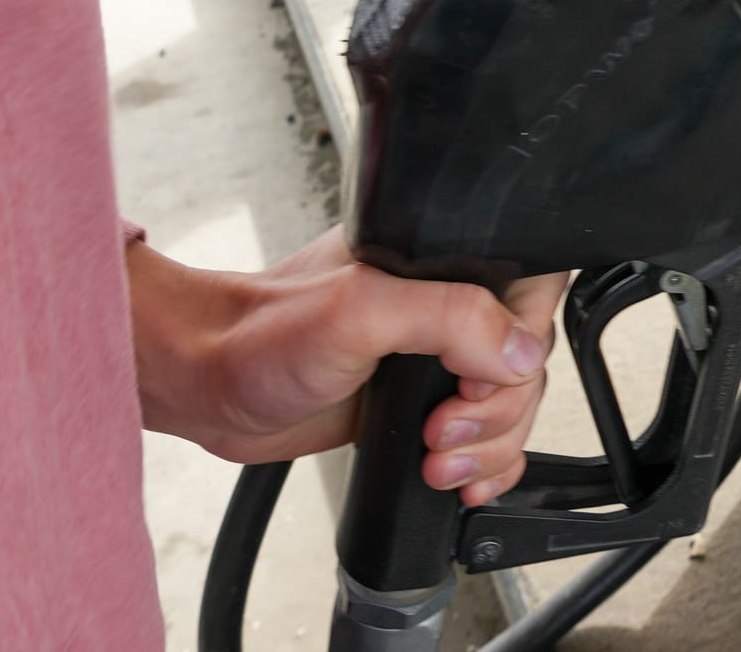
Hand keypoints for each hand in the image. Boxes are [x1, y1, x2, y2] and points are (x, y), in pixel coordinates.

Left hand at [128, 227, 568, 505]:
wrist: (210, 387)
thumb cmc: (260, 335)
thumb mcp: (360, 312)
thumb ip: (447, 317)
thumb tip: (516, 351)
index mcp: (440, 262)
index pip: (531, 296)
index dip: (519, 349)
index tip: (470, 382)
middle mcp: (443, 307)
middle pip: (525, 367)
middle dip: (495, 414)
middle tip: (439, 429)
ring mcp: (432, 360)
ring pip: (509, 410)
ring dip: (487, 449)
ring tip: (434, 458)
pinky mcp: (418, 406)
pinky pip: (484, 440)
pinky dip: (485, 466)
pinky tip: (458, 479)